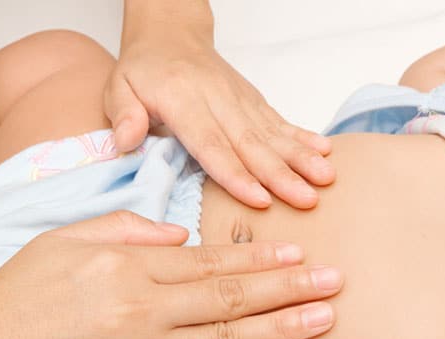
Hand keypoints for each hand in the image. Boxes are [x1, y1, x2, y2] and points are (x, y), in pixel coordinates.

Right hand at [0, 211, 341, 338]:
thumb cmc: (10, 297)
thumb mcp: (60, 239)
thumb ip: (125, 228)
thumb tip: (181, 234)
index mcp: (125, 264)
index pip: (209, 260)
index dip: (259, 258)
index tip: (297, 252)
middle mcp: (142, 309)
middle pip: (232, 296)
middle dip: (290, 288)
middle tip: (336, 280)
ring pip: (229, 338)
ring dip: (285, 328)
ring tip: (327, 318)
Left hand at [105, 21, 334, 209]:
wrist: (171, 34)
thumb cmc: (144, 70)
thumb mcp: (117, 87)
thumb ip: (122, 114)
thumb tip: (126, 141)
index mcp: (183, 100)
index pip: (212, 144)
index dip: (236, 174)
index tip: (259, 199)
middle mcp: (218, 99)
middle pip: (252, 143)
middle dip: (282, 174)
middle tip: (307, 199)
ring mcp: (239, 99)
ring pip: (273, 133)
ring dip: (302, 157)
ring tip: (326, 178)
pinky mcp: (253, 100)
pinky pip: (280, 121)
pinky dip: (304, 137)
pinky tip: (325, 152)